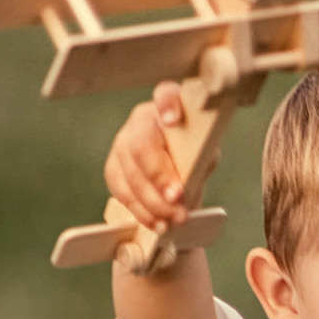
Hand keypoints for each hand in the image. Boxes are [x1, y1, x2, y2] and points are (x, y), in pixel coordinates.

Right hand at [104, 84, 194, 247]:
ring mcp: (122, 143)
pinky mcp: (113, 169)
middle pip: (141, 146)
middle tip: (177, 198)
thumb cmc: (195, 157)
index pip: (166, 96)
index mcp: (168, 106)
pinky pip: (123, 192)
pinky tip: (158, 223)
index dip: (168, 106)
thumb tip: (187, 185)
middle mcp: (141, 121)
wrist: (177, 173)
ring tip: (173, 219)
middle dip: (158, 176)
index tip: (172, 120)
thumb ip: (199, 160)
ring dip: (153, 201)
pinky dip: (142, 211)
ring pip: (130, 174)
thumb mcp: (205, 153)